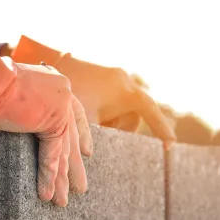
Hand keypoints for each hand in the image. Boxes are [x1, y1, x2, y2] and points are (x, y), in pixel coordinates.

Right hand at [0, 62, 92, 205]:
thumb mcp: (11, 95)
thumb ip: (24, 108)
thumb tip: (18, 119)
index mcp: (55, 82)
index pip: (76, 112)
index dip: (83, 135)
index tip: (87, 153)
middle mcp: (62, 92)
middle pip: (72, 136)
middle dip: (74, 166)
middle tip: (80, 187)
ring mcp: (60, 106)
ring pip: (62, 150)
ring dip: (61, 179)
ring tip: (61, 201)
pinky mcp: (51, 122)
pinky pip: (51, 155)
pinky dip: (48, 176)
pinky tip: (47, 195)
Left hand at [55, 56, 175, 142]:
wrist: (50, 64)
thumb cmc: (69, 92)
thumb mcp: (83, 117)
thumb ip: (96, 135)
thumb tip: (94, 154)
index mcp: (124, 89)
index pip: (150, 110)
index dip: (161, 128)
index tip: (169, 145)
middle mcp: (125, 81)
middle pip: (135, 115)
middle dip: (121, 129)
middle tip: (102, 132)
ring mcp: (117, 80)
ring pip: (125, 111)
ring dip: (112, 123)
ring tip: (91, 122)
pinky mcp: (107, 81)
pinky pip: (115, 104)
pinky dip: (106, 115)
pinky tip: (91, 115)